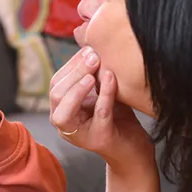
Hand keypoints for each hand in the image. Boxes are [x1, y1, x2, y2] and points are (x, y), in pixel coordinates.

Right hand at [48, 47, 153, 169]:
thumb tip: (89, 44)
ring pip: (65, 111)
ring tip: (93, 69)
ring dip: (78, 87)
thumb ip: (92, 74)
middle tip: (92, 56)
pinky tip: (111, 78)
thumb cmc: (117, 117)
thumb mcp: (100, 90)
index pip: (56, 84)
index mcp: (62, 109)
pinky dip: (104, 94)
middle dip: (73, 72)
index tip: (87, 49)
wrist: (134, 147)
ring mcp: (78, 135)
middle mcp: (64, 124)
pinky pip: (98, 114)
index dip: (70, 65)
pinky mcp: (98, 140)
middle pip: (56, 95)